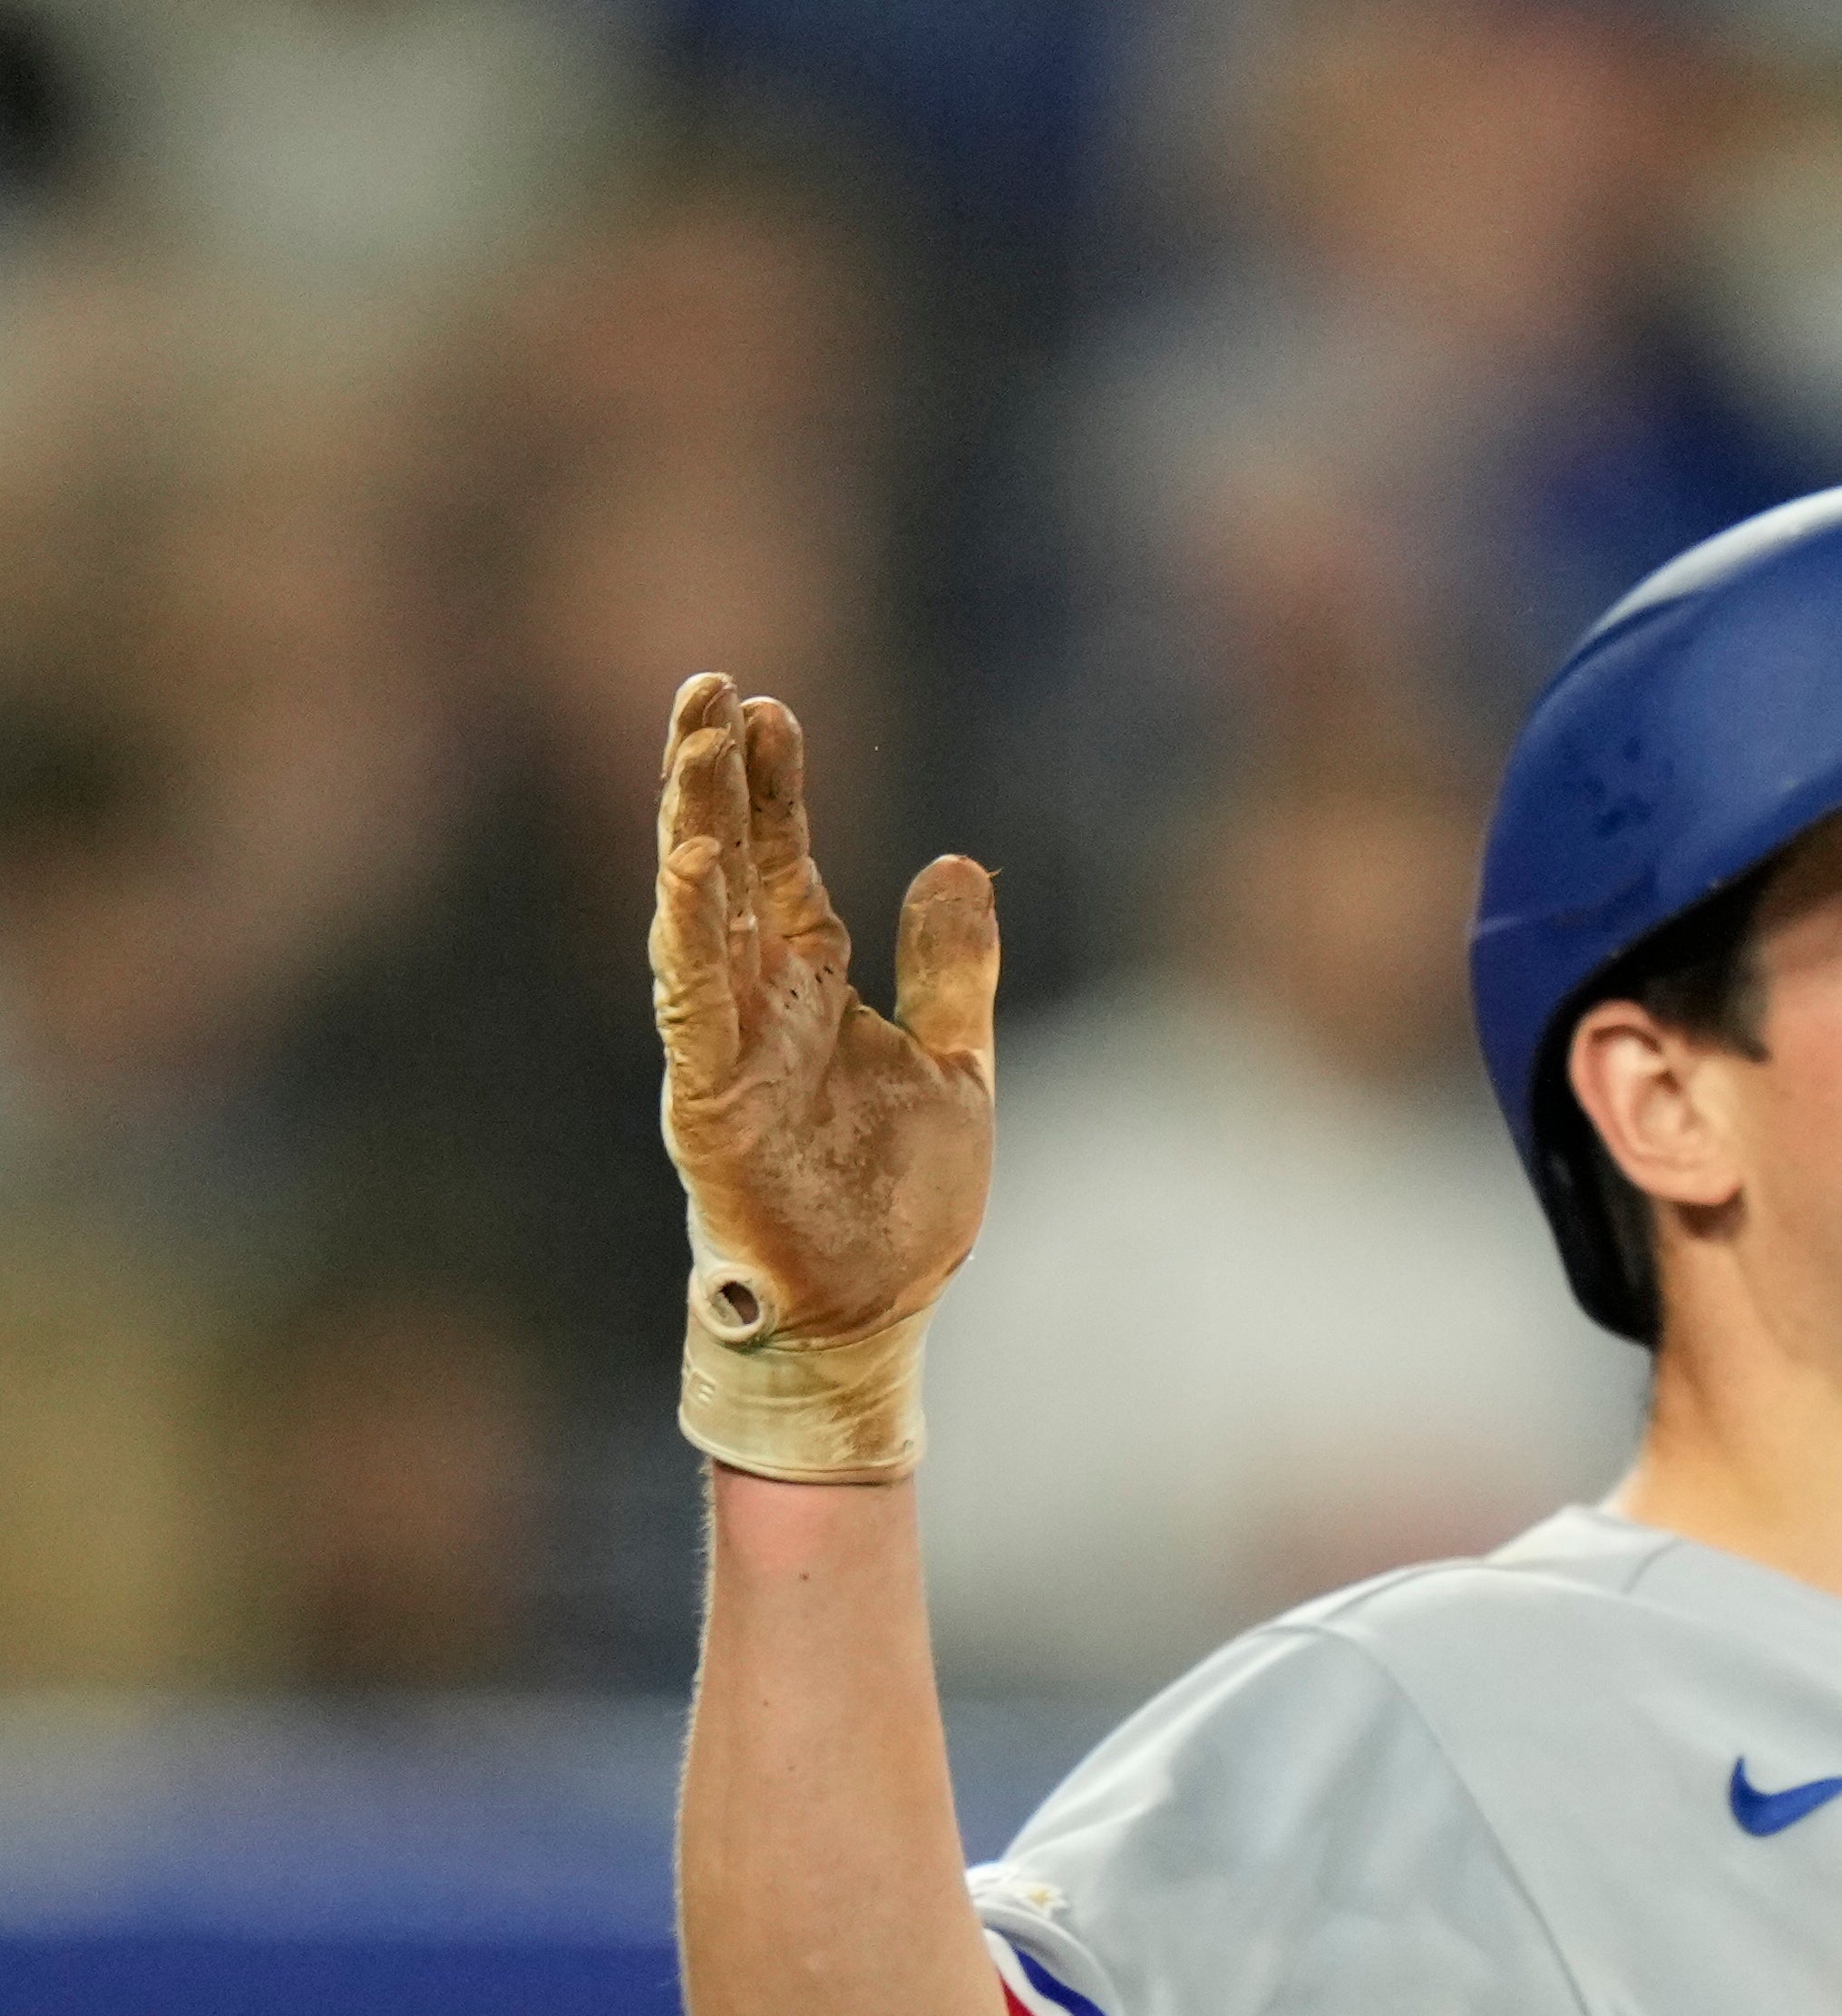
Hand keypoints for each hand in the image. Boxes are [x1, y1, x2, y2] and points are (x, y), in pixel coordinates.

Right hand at [652, 670, 1000, 1480]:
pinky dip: (689, 929)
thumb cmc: (898, 1203)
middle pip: (728, 865)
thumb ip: (951, 967)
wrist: (872, 1310)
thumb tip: (956, 863)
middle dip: (716, 778)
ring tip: (695, 736)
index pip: (783, 864)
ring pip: (697, 912)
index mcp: (810, 989)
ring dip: (694, 824)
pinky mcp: (708, 1095)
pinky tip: (691, 861)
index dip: (775, 789)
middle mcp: (756, 1003)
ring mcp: (724, 1044)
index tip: (769, 707)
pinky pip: (691, 998)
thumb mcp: (956, 1062)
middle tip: (710, 684)